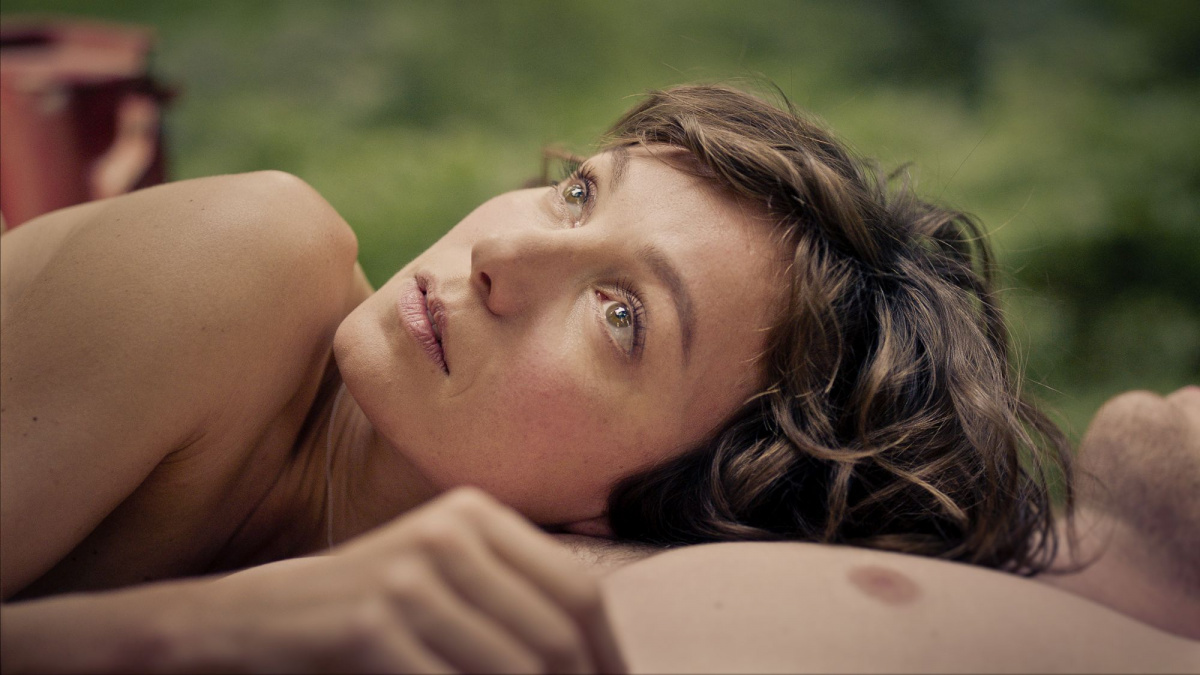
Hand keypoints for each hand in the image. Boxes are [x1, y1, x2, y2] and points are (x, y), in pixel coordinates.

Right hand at [171, 487, 624, 672]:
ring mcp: (408, 575)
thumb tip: (593, 663)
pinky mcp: (370, 623)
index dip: (607, 657)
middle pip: (554, 634)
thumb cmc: (363, 612)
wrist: (251, 621)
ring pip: (516, 668)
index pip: (577, 592)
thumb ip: (510, 605)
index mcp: (476, 514)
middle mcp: (448, 532)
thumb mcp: (442, 584)